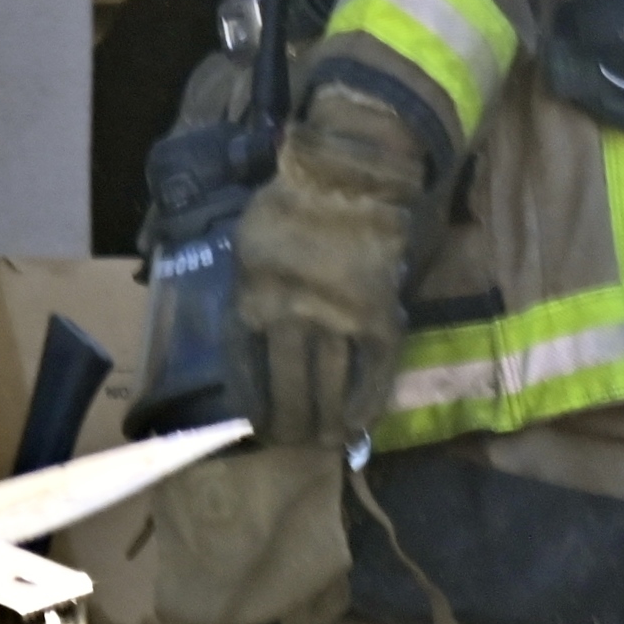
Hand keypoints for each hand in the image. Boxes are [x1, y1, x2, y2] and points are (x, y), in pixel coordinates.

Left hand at [232, 83, 426, 446]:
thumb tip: (245, 332)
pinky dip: (366, 403)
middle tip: (287, 445)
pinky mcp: (378, 317)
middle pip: (288, 384)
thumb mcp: (245, 246)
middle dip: (287, 421)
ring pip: (329, 384)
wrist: (345, 178)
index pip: (246, 366)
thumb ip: (246, 290)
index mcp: (253, 298)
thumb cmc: (287, 207)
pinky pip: (374, 370)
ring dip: (323, 420)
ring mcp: (339, 318)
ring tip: (319, 443)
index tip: (251, 425)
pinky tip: (356, 426)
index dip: (249, 400)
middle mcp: (293, 316)